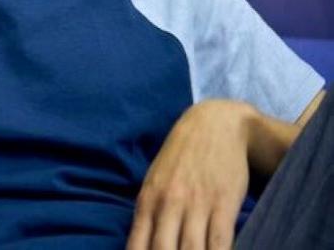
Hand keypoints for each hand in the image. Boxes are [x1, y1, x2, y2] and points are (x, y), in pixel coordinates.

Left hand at [127, 99, 251, 249]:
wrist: (214, 124)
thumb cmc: (181, 155)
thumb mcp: (156, 178)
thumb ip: (149, 212)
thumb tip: (139, 245)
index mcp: (148, 199)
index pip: (138, 246)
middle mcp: (169, 204)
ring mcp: (196, 205)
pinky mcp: (223, 205)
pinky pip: (220, 245)